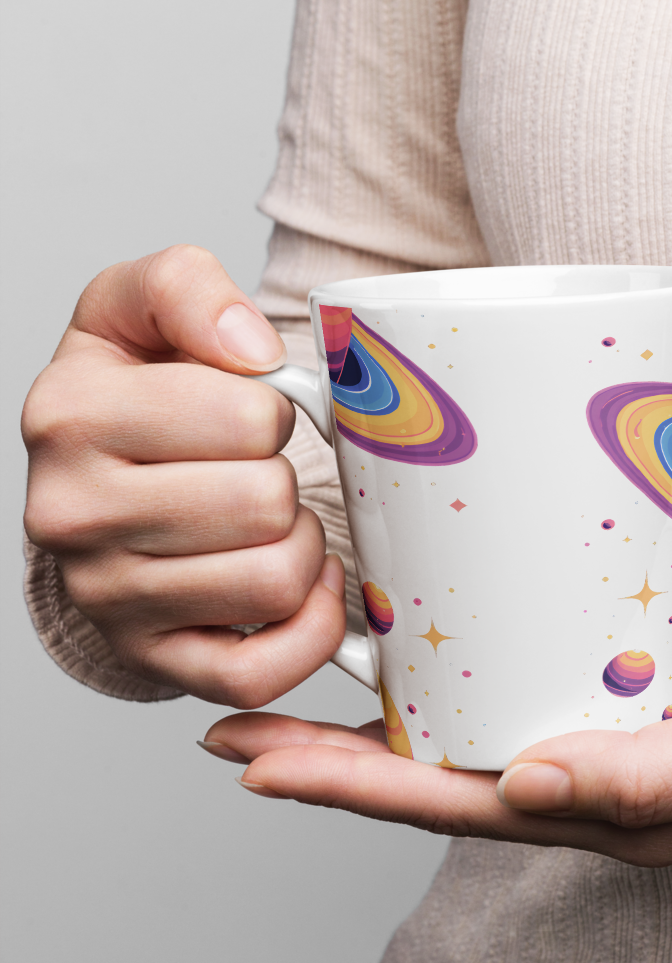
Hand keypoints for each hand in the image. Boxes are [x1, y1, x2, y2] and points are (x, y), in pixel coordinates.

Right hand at [22, 245, 345, 705]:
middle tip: (259, 472)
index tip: (250, 414)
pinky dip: (309, 628)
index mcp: (71, 415)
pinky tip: (300, 584)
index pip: (251, 418)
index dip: (276, 411)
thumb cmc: (139, 394)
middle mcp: (73, 515)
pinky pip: (258, 673)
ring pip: (275, 581)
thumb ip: (188, 289)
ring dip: (300, 546)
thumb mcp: (144, 308)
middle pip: (267, 503)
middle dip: (287, 479)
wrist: (108, 482)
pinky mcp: (155, 659)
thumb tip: (250, 349)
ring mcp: (109, 599)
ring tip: (269, 523)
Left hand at [200, 586, 671, 865]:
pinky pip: (507, 692)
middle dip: (330, 761)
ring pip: (460, 736)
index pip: (453, 805)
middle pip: (433, 775)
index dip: (350, 788)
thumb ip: (644, 780)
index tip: (261, 764)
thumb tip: (526, 790)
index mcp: (611, 810)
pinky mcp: (609, 687)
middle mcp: (585, 781)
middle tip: (236, 732)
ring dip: (375, 723)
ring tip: (291, 704)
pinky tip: (409, 663)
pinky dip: (445, 683)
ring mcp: (594, 735)